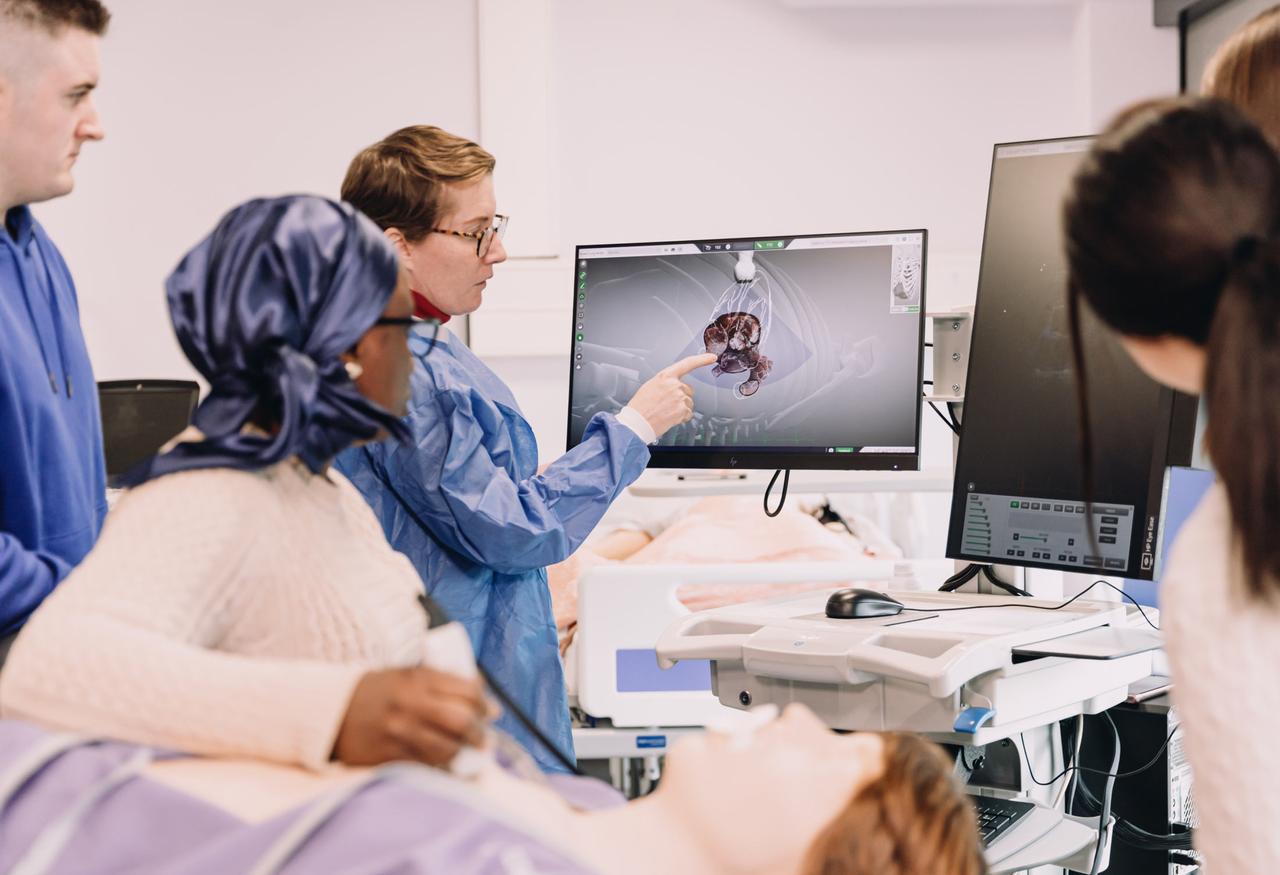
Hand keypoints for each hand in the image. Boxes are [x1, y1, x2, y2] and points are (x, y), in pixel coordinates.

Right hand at [333, 667, 489, 767]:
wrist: (331, 710)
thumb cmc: (377, 691)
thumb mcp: (408, 675)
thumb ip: (443, 683)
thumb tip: (488, 705)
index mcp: (418, 678)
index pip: (467, 690)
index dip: (484, 703)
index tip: (490, 712)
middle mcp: (410, 703)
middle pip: (461, 720)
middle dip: (479, 732)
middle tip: (483, 738)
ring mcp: (399, 731)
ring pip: (446, 748)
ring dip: (462, 753)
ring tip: (465, 753)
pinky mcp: (388, 755)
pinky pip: (425, 766)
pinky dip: (440, 767)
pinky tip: (443, 763)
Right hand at [626, 353, 717, 437]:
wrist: (637, 422)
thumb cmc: (640, 406)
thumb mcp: (650, 386)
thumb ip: (665, 382)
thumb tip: (674, 385)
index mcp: (665, 376)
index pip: (688, 363)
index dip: (702, 359)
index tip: (712, 357)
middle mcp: (674, 385)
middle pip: (688, 390)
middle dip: (681, 397)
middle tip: (667, 404)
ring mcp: (680, 397)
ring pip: (689, 403)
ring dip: (680, 408)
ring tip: (666, 412)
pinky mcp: (682, 410)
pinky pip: (688, 414)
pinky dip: (681, 417)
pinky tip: (669, 418)